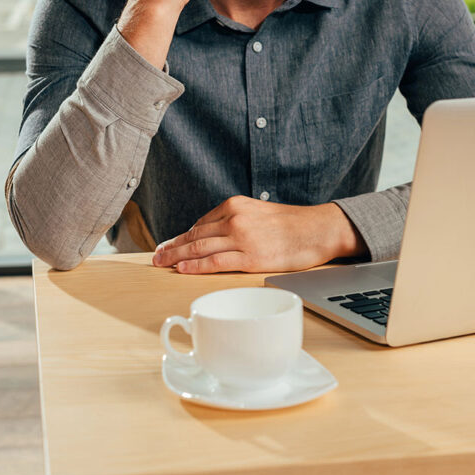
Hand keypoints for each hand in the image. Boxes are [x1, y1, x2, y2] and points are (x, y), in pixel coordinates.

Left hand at [152, 195, 367, 272]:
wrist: (318, 229)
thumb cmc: (292, 223)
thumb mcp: (259, 211)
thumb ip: (237, 219)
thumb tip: (216, 234)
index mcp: (235, 205)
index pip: (201, 223)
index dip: (183, 236)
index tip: (171, 244)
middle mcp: (234, 218)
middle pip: (195, 235)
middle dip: (173, 246)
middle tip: (157, 256)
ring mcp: (241, 238)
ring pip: (200, 248)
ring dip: (177, 256)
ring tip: (162, 263)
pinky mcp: (250, 257)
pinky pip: (215, 263)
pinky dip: (195, 266)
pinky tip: (182, 269)